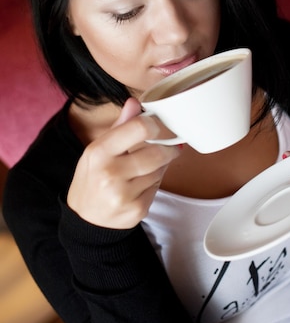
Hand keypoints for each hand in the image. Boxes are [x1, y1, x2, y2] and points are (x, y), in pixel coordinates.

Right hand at [67, 97, 180, 228]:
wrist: (86, 220)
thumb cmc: (93, 177)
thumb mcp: (98, 149)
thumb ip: (120, 126)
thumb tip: (134, 102)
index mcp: (99, 152)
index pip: (139, 128)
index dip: (157, 124)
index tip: (162, 125)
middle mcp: (111, 174)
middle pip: (157, 152)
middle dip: (168, 146)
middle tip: (171, 144)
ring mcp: (124, 195)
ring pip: (160, 169)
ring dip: (162, 164)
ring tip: (150, 163)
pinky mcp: (137, 210)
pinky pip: (157, 187)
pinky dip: (156, 181)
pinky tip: (143, 182)